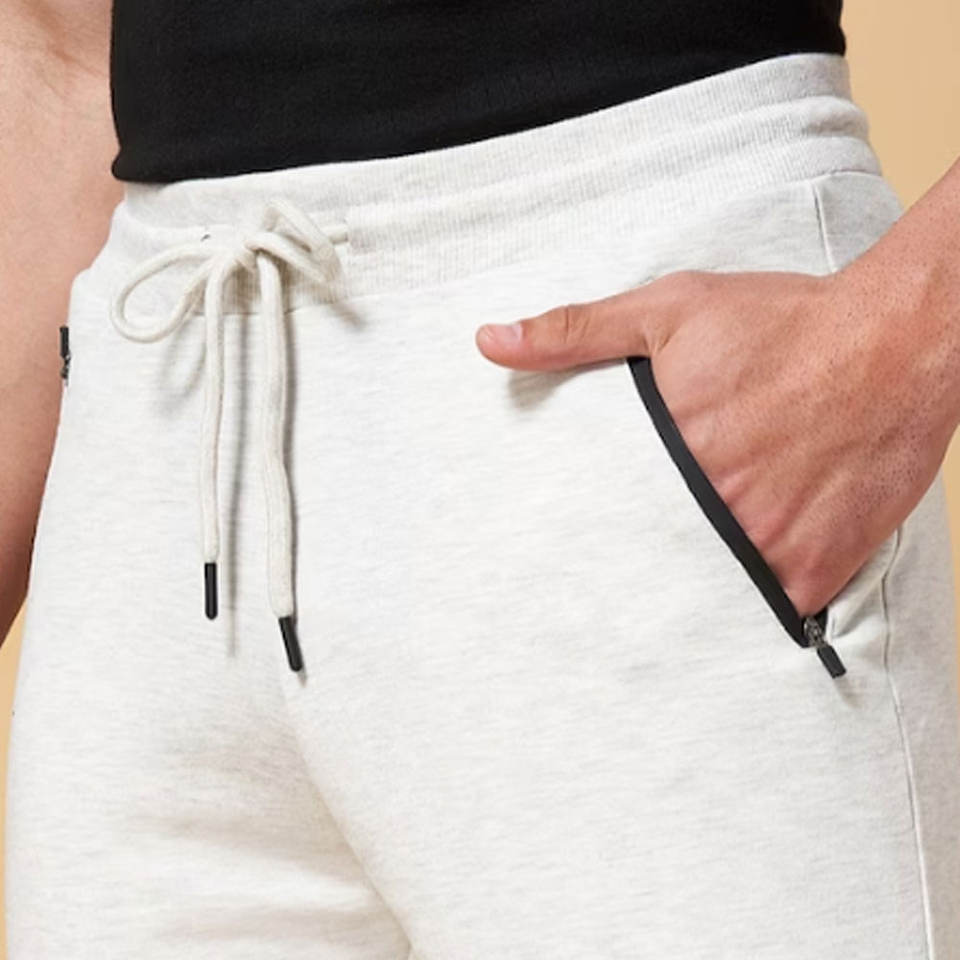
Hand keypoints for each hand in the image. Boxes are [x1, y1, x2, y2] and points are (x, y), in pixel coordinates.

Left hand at [474, 267, 951, 616]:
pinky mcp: (823, 564)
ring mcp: (773, 546)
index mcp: (667, 460)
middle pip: (655, 569)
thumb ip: (576, 332)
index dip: (582, 552)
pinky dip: (759, 605)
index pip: (600, 528)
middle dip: (635, 579)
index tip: (566, 570)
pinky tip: (738, 601)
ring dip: (694, 597)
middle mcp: (717, 511)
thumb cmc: (781, 324)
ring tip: (662, 618)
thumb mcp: (669, 312)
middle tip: (601, 609)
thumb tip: (490, 342)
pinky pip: (777, 609)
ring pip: (712, 597)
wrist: (895, 340)